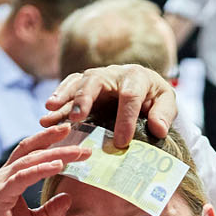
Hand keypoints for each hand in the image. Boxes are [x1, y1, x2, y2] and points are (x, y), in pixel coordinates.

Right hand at [0, 124, 90, 215]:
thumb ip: (51, 211)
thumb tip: (69, 197)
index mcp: (8, 180)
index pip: (30, 153)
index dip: (49, 142)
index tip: (70, 134)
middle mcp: (1, 176)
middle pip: (30, 150)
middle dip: (54, 139)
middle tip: (76, 129)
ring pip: (29, 161)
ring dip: (55, 153)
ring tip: (77, 151)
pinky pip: (22, 177)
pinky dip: (41, 170)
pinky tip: (58, 165)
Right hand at [42, 64, 177, 145]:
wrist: (145, 88)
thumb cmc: (155, 98)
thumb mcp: (166, 103)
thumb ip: (164, 114)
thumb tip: (158, 129)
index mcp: (137, 77)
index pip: (130, 96)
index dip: (126, 119)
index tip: (122, 142)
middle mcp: (113, 73)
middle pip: (96, 81)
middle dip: (85, 99)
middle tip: (76, 117)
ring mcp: (97, 77)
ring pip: (78, 83)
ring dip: (63, 97)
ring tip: (50, 111)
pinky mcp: (85, 84)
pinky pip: (69, 87)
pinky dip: (58, 98)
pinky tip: (48, 112)